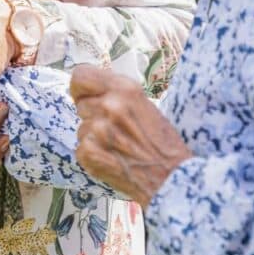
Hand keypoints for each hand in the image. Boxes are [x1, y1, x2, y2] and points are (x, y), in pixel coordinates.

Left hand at [70, 64, 191, 207]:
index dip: (81, 88)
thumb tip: (87, 91)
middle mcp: (110, 105)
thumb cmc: (162, 143)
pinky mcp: (89, 152)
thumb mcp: (143, 105)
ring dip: (94, 137)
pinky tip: (114, 160)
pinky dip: (93, 156)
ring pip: (81, 127)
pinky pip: (81, 148)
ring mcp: (98, 129)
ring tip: (119, 147)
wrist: (173, 179)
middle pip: (80, 103)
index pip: (80, 75)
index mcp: (125, 88)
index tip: (86, 96)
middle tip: (115, 130)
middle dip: (92, 115)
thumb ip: (115, 94)